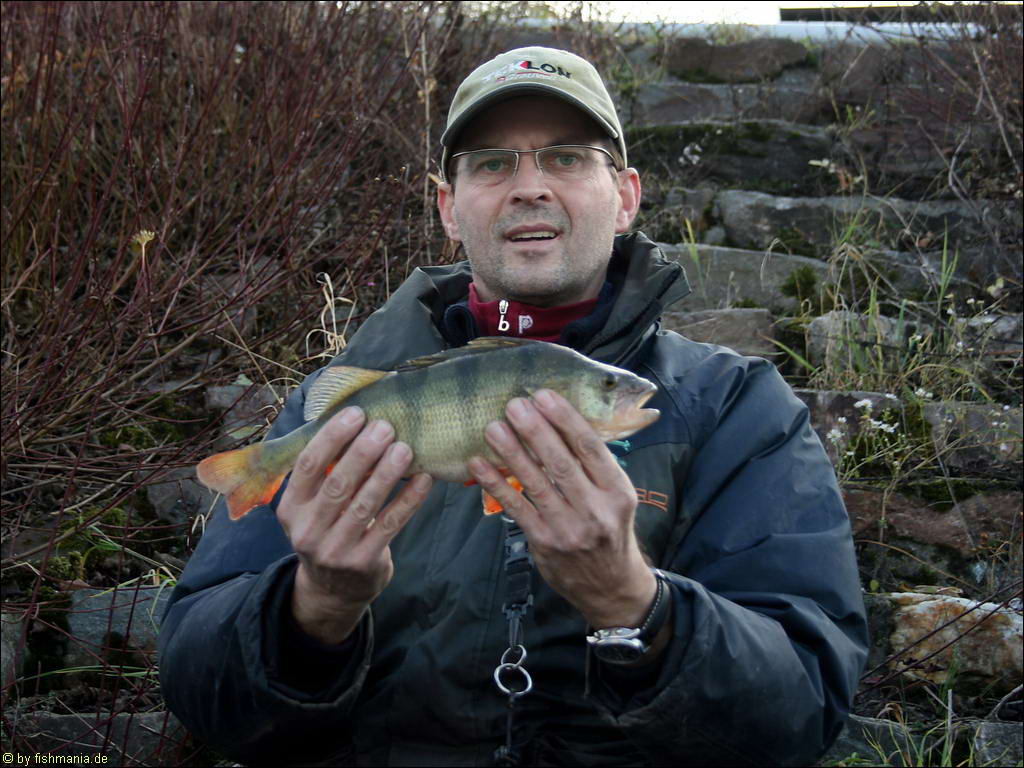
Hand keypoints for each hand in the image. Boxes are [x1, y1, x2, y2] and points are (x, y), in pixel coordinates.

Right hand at [278, 407, 432, 643]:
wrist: (332, 591)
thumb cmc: (327, 531)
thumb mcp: (311, 508)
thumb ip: (326, 475)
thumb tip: (357, 421)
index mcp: (291, 509)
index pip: (308, 466)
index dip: (332, 437)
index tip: (356, 413)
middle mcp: (308, 531)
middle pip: (338, 484)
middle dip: (363, 452)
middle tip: (386, 426)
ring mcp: (335, 550)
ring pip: (365, 505)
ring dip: (387, 473)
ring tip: (405, 448)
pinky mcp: (364, 562)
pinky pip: (390, 525)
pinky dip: (408, 500)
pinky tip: (424, 479)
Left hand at [467, 389, 655, 629]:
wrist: (610, 586)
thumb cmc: (609, 530)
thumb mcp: (616, 498)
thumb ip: (594, 466)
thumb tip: (560, 421)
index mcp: (617, 491)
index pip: (590, 448)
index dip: (566, 419)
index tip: (544, 396)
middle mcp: (595, 509)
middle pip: (561, 462)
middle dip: (535, 431)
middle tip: (514, 404)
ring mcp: (568, 528)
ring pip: (536, 483)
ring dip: (511, 453)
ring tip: (493, 427)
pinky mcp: (544, 542)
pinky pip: (516, 507)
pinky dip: (495, 484)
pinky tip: (479, 463)